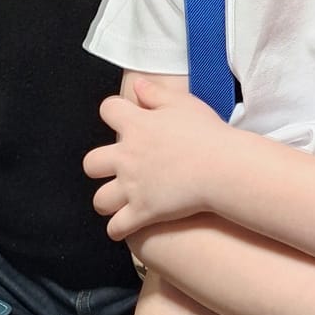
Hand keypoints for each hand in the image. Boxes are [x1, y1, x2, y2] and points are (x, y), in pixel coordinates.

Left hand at [85, 84, 226, 236]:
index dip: (114, 112)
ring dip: (107, 200)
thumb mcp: (183, 104)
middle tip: (117, 167)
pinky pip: (117, 227)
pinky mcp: (143, 212)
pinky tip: (126, 226)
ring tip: (119, 201)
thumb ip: (156, 93)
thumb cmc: (207, 134)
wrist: (223, 168)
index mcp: (136, 125)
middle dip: (99, 166)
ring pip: (100, 199)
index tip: (123, 117)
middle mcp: (127, 156)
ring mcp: (132, 187)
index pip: (107, 110)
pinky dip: (119, 229)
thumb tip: (138, 85)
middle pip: (91, 162)